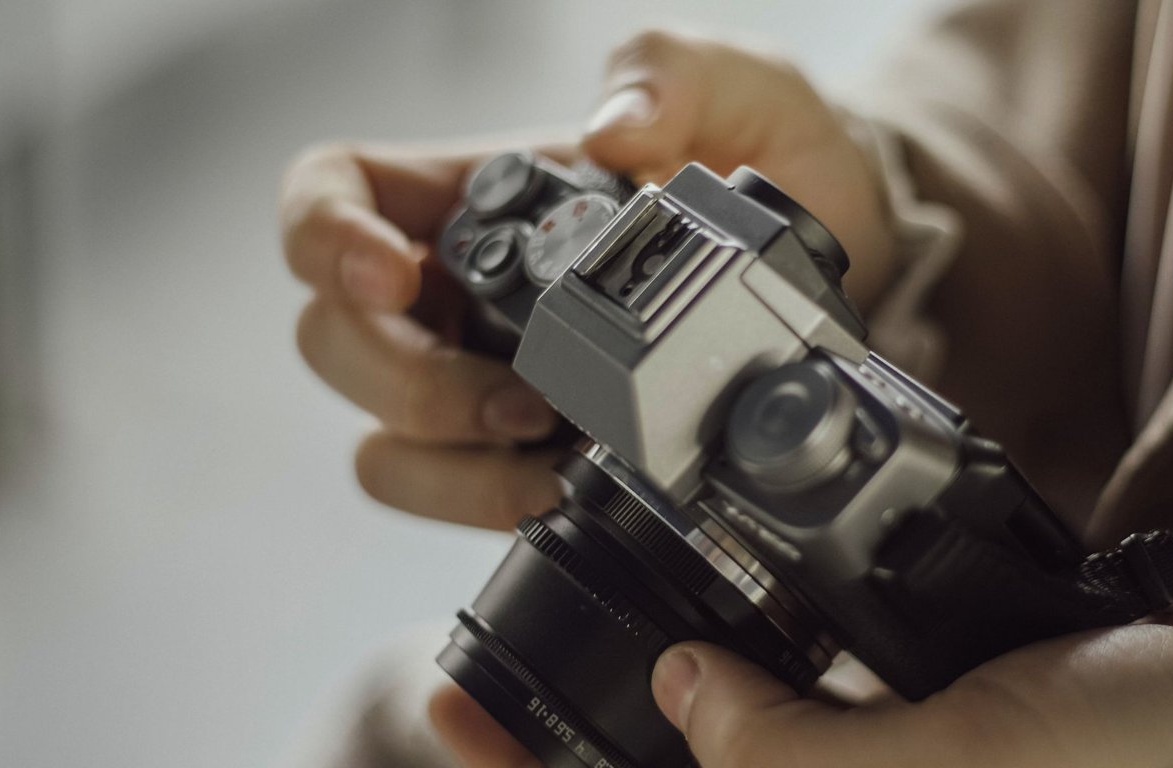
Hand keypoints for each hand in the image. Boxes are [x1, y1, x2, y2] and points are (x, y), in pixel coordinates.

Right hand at [277, 29, 892, 528]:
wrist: (848, 264)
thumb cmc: (774, 161)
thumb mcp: (743, 87)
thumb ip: (673, 73)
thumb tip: (613, 130)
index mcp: (475, 192)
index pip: (328, 196)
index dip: (324, 236)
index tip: (387, 276)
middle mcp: (460, 287)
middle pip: (335, 338)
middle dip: (407, 381)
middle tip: (513, 398)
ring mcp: (486, 374)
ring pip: (382, 438)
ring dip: (448, 459)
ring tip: (545, 449)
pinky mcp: (526, 453)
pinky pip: (455, 496)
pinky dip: (493, 504)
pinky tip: (567, 486)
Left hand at [430, 623, 1172, 766]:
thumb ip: (785, 755)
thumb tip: (684, 692)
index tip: (452, 710)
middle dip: (579, 745)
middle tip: (475, 685)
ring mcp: (875, 763)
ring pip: (728, 746)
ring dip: (651, 700)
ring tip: (565, 643)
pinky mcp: (907, 723)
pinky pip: (794, 702)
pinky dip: (737, 666)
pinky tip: (701, 620)